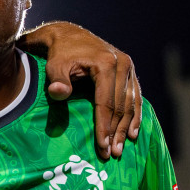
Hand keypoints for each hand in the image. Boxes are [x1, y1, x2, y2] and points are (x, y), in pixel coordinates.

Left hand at [26, 21, 141, 160]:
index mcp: (106, 64)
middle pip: (121, 105)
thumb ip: (57, 81)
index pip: (106, 103)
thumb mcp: (54, 66)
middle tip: (112, 153)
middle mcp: (122, 64)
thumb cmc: (59, 55)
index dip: (104, 126)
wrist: (69, 36)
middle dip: (116, 131)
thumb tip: (59, 93)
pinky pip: (135, 96)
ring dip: (127, 127)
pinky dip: (135, 115)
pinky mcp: (130, 71)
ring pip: (130, 103)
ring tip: (121, 148)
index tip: (101, 146)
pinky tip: (133, 132)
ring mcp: (128, 67)